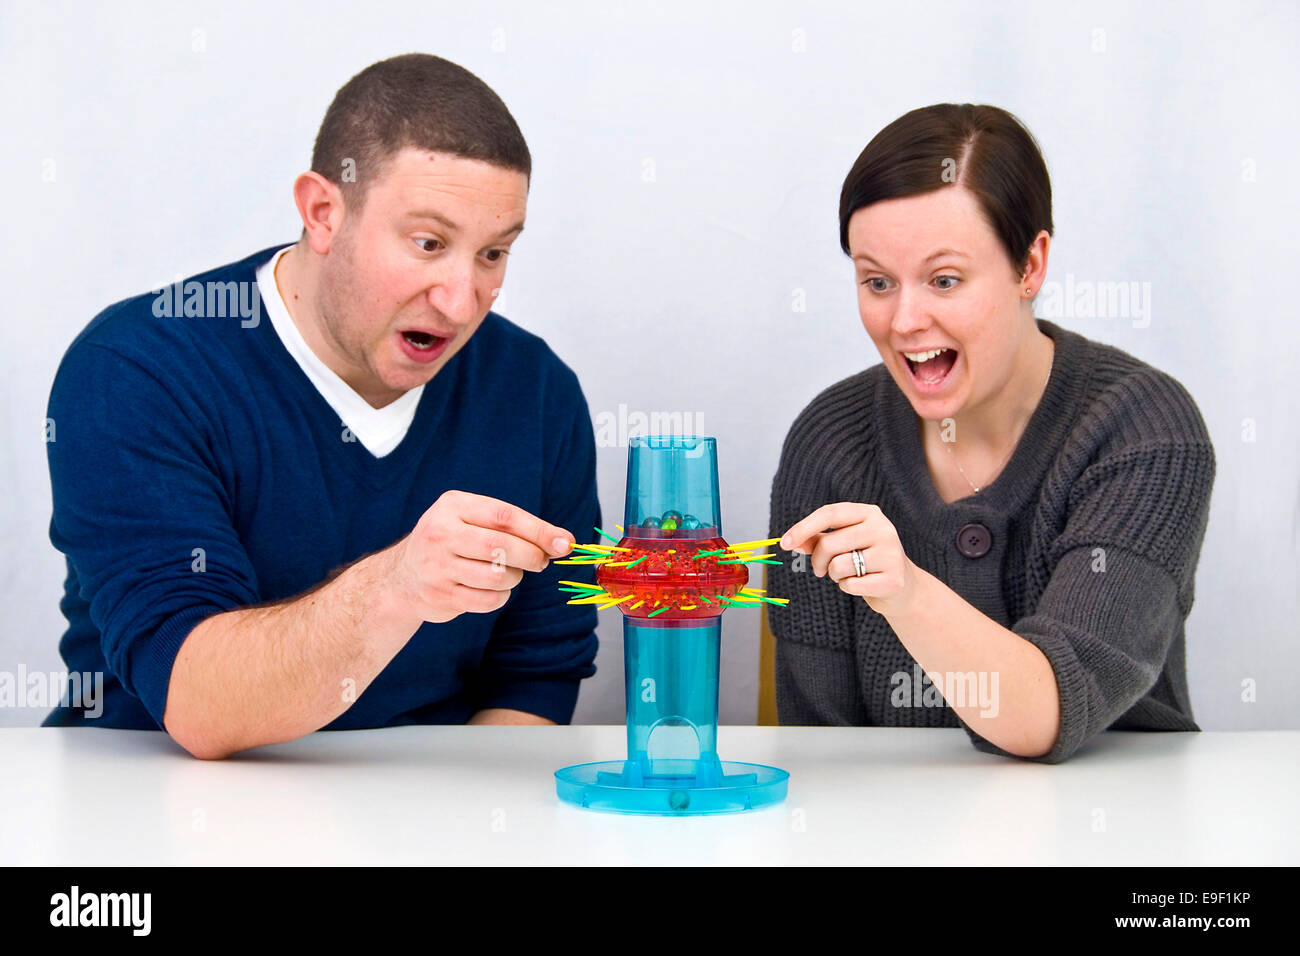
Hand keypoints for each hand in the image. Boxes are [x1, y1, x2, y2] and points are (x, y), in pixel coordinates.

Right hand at [388, 490, 573, 624]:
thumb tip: (562, 542)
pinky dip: (500, 597)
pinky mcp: (440, 596)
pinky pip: (489, 600)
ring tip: (507, 572)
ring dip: (514, 577)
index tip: (565, 543)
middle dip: (531, 556)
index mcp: (452, 505)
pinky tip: (492, 589)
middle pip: (501, 546)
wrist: (403, 577)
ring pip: (498, 576)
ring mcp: (436, 566)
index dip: (539, 530)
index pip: (504, 516)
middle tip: (541, 561)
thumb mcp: (472, 519)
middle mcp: (440, 533)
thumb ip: (513, 526)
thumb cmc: (452, 542)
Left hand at [780, 502, 917, 618]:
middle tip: (820, 569)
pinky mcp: (893, 579)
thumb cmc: (866, 560)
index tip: (784, 543)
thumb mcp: (842, 543)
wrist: (902, 587)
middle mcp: (883, 529)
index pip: (830, 513)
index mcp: (869, 513)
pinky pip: (851, 585)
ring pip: (838, 565)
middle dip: (817, 560)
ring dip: (833, 575)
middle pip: (829, 543)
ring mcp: (890, 554)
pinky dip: (847, 587)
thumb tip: (793, 541)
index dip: (803, 527)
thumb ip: (817, 539)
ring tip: (846, 574)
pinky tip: (861, 584)